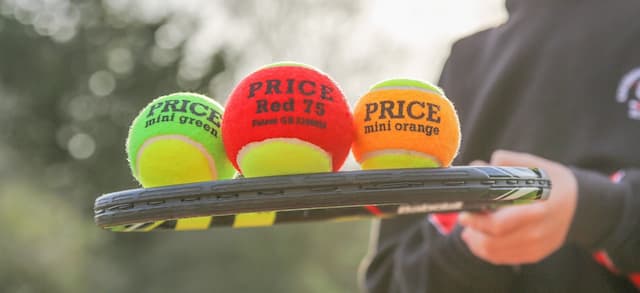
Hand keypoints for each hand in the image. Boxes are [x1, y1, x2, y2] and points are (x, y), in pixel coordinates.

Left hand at [459, 150, 577, 264]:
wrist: (578, 203)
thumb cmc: (552, 182)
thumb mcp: (534, 165)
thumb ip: (507, 162)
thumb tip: (479, 165)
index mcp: (538, 208)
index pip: (500, 224)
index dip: (478, 221)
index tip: (464, 212)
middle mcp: (538, 231)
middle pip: (495, 242)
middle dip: (474, 232)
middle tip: (464, 220)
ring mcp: (538, 246)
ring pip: (497, 253)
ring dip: (477, 244)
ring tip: (469, 231)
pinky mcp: (535, 254)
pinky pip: (505, 258)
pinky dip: (487, 252)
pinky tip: (479, 240)